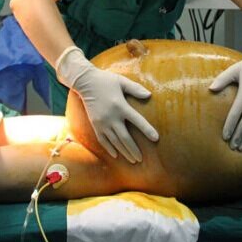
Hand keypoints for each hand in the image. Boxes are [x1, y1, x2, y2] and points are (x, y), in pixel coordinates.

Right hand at [56, 46, 158, 163]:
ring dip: (124, 152)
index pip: (137, 120)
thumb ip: (136, 89)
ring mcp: (102, 122)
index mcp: (120, 106)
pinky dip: (110, 149)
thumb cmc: (106, 80)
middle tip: (141, 159)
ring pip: (114, 142)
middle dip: (133, 150)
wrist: (85, 82)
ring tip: (132, 160)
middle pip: (125, 138)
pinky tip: (116, 155)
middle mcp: (111, 117)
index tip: (156, 139)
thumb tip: (149, 95)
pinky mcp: (95, 125)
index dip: (147, 130)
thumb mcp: (122, 81)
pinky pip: (103, 140)